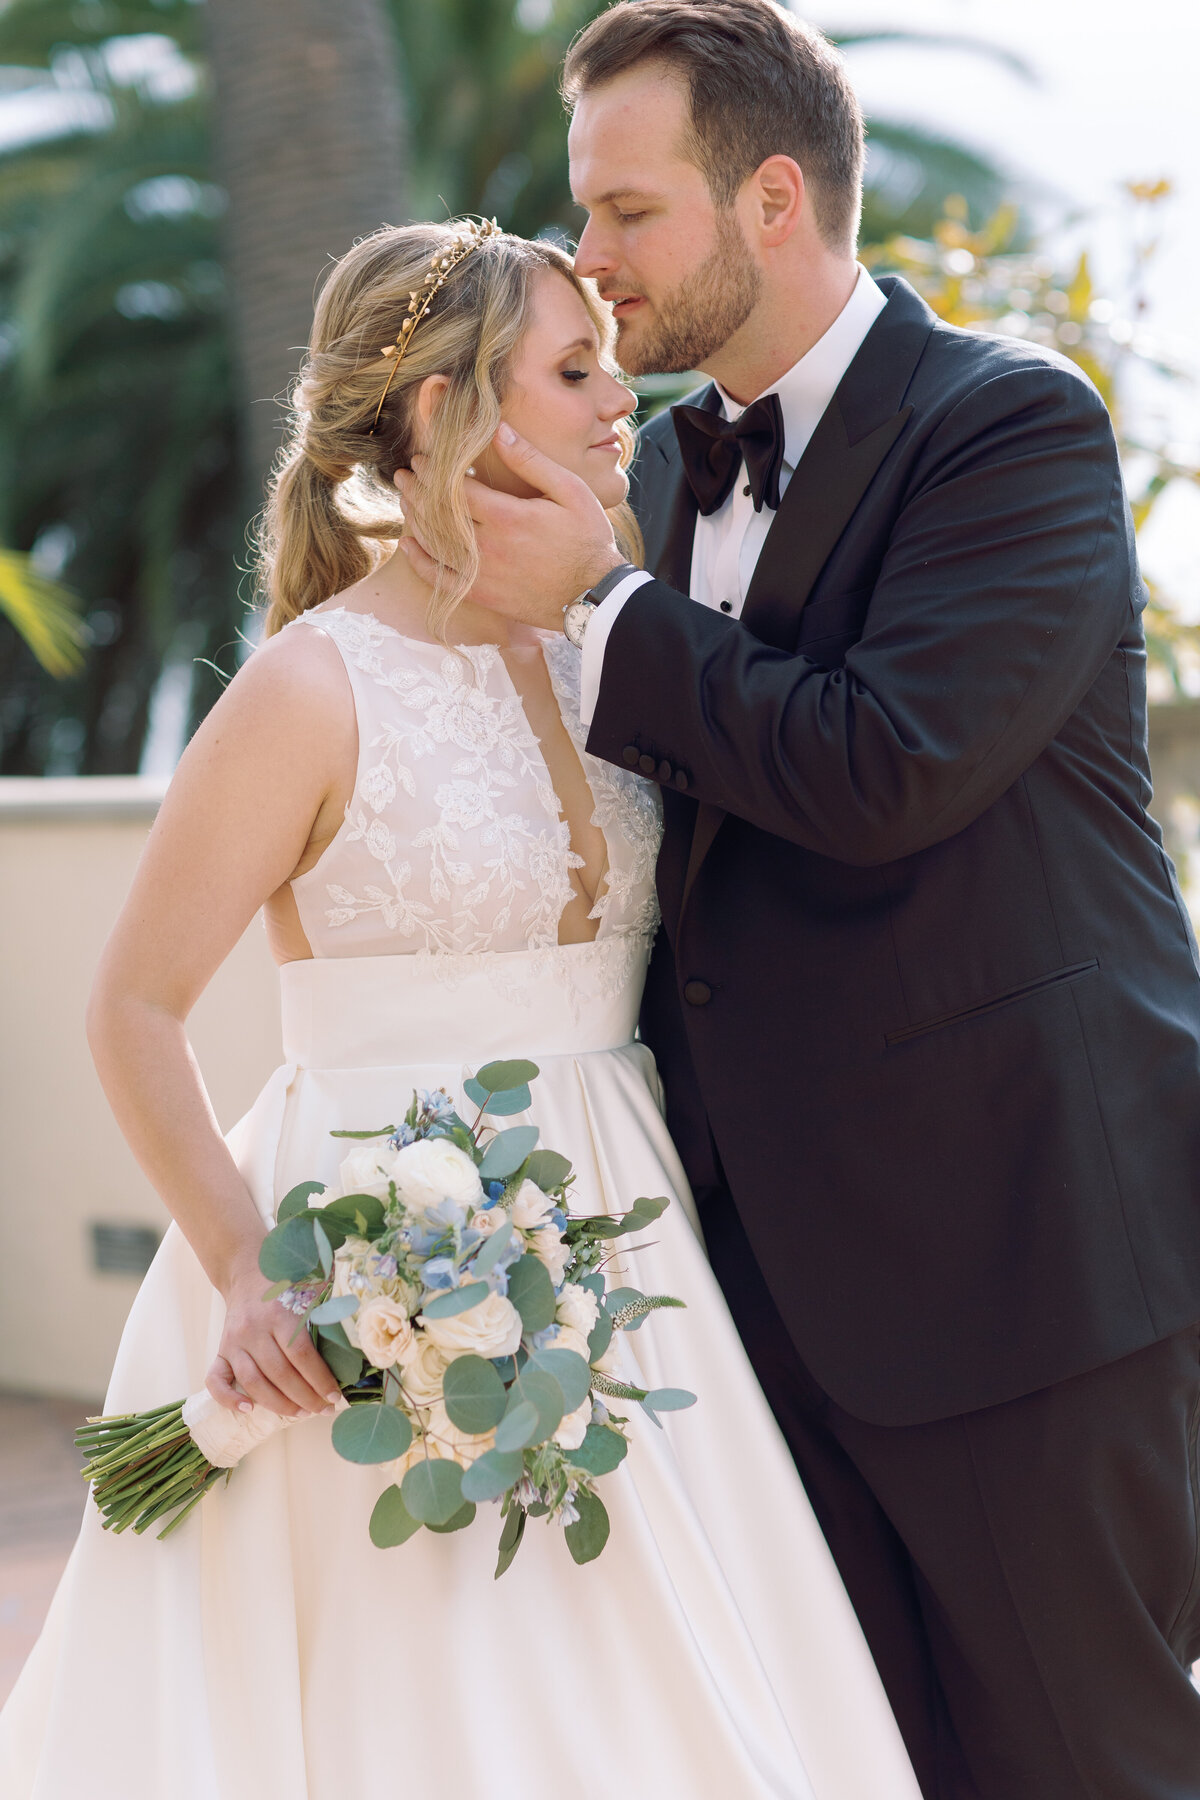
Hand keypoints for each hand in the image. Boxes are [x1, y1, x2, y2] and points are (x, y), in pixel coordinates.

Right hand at [206, 1245, 340, 1417]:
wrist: (248, 1270)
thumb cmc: (288, 1282)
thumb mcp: (313, 1285)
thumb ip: (332, 1307)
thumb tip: (357, 1336)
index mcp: (280, 1314)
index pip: (302, 1356)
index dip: (320, 1380)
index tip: (334, 1397)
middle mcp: (254, 1329)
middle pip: (280, 1374)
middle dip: (305, 1398)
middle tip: (323, 1410)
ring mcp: (234, 1341)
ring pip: (253, 1382)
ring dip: (278, 1404)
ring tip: (300, 1413)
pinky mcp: (220, 1350)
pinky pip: (215, 1380)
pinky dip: (228, 1399)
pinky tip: (248, 1410)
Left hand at [395, 424, 627, 628]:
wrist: (595, 595)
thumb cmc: (588, 539)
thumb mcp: (569, 491)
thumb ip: (531, 461)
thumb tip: (498, 429)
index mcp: (506, 516)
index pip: (454, 487)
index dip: (433, 470)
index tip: (422, 458)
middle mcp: (487, 546)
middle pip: (436, 513)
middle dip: (415, 490)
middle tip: (403, 475)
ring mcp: (481, 573)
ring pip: (432, 543)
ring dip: (413, 518)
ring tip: (405, 499)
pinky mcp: (481, 595)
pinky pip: (439, 578)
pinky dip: (419, 560)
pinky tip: (408, 545)